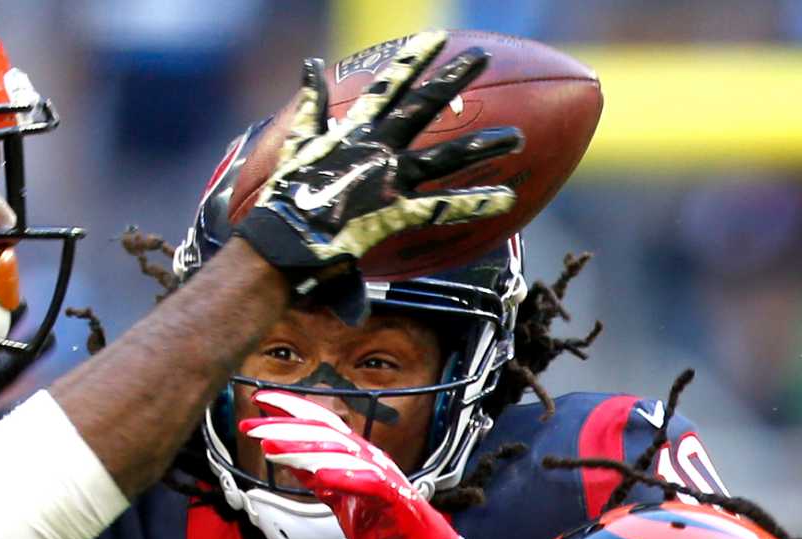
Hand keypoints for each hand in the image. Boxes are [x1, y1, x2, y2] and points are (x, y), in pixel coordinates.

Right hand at [235, 32, 520, 322]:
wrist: (285, 238)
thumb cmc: (288, 196)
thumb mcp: (298, 143)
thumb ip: (310, 105)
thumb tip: (310, 64)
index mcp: (356, 130)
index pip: (389, 85)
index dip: (413, 60)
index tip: (437, 38)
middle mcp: (379, 147)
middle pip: (424, 105)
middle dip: (454, 78)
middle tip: (482, 56)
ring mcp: (390, 177)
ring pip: (446, 156)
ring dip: (483, 145)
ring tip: (516, 138)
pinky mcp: (397, 210)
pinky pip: (443, 207)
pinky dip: (474, 205)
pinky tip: (506, 199)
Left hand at [241, 391, 471, 538]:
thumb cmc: (387, 528)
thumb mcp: (341, 501)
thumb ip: (318, 480)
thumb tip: (288, 459)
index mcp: (357, 456)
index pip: (322, 423)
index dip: (291, 408)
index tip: (259, 400)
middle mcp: (370, 459)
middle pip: (325, 434)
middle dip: (285, 427)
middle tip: (251, 427)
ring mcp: (384, 477)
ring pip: (341, 453)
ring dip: (304, 449)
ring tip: (272, 448)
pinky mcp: (396, 501)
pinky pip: (370, 484)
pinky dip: (345, 478)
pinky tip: (321, 476)